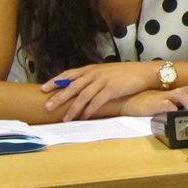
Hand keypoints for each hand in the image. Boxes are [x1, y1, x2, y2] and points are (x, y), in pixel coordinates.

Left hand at [42, 61, 162, 121]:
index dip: (56, 81)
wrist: (144, 72)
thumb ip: (93, 78)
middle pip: (73, 85)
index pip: (70, 74)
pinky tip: (84, 117)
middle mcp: (96, 73)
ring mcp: (103, 80)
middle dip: (59, 96)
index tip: (44, 88)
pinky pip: (97, 101)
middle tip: (48, 106)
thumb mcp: (107, 72)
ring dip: (73, 108)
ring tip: (66, 118)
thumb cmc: (126, 73)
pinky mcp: (112, 88)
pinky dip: (89, 110)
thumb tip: (80, 89)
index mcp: (92, 68)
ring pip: (83, 95)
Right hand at [120, 84, 187, 117]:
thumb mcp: (168, 103)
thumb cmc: (150, 104)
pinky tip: (174, 115)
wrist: (129, 102)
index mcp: (178, 92)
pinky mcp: (155, 104)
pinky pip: (167, 104)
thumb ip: (179, 105)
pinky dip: (173, 109)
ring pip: (183, 93)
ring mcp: (164, 97)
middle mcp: (173, 92)